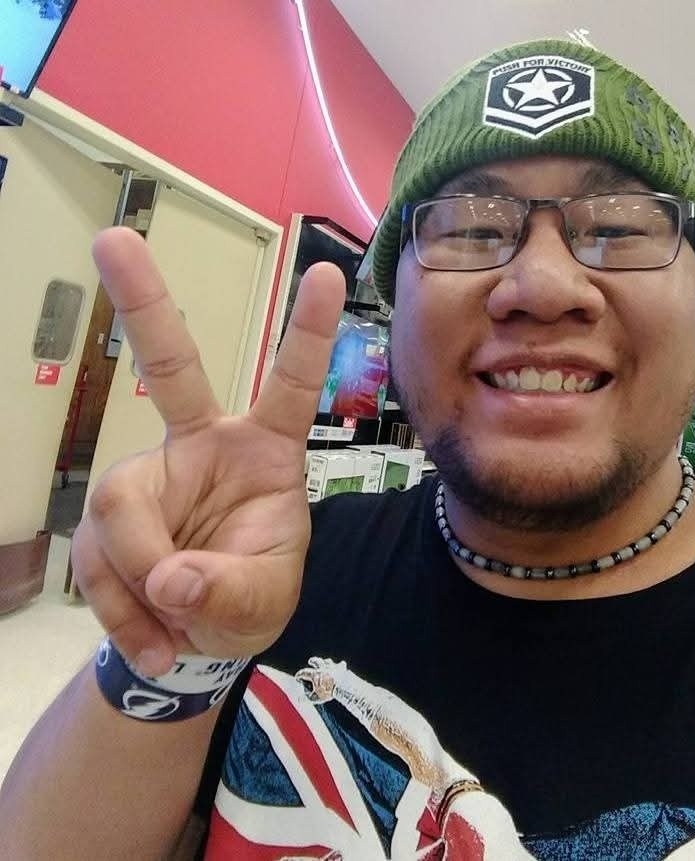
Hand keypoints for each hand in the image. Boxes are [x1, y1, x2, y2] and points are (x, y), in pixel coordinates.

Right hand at [72, 228, 345, 676]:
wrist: (201, 638)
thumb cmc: (252, 597)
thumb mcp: (262, 601)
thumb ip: (229, 590)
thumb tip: (171, 580)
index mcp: (266, 451)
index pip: (291, 386)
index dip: (309, 333)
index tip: (329, 273)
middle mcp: (203, 445)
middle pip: (171, 368)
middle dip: (144, 305)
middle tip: (115, 239)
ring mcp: (152, 475)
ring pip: (121, 508)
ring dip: (139, 581)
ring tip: (173, 630)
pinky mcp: (113, 513)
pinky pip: (97, 556)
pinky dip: (120, 609)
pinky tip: (153, 638)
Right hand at [295, 657, 345, 702]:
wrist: (342, 686)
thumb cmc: (328, 692)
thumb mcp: (316, 698)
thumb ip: (306, 698)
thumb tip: (299, 699)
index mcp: (315, 674)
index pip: (304, 672)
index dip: (299, 675)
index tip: (297, 676)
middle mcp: (323, 668)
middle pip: (316, 662)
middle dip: (312, 661)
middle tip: (310, 661)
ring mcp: (333, 667)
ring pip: (328, 661)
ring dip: (325, 662)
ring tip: (325, 662)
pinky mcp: (341, 668)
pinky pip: (341, 665)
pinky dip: (341, 665)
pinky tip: (341, 665)